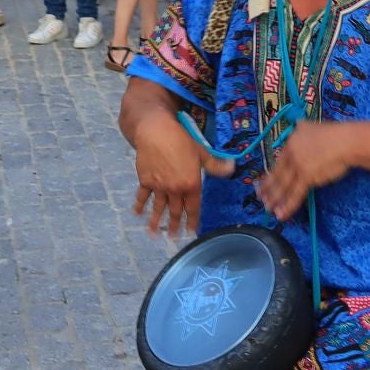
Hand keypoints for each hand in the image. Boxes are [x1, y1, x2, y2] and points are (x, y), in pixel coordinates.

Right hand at [131, 112, 231, 237]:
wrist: (156, 132)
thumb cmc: (181, 140)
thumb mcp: (202, 152)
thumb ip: (215, 165)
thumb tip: (232, 168)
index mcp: (191, 184)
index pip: (193, 207)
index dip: (192, 221)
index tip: (191, 232)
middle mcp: (175, 189)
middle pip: (175, 211)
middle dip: (175, 225)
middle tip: (173, 238)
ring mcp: (159, 186)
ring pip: (159, 207)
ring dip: (156, 222)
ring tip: (153, 234)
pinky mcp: (146, 180)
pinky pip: (143, 196)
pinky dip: (139, 205)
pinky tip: (136, 214)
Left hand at [257, 121, 355, 220]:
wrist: (346, 141)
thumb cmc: (334, 134)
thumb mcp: (312, 125)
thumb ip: (303, 127)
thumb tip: (298, 124)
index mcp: (291, 142)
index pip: (278, 162)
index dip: (270, 175)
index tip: (262, 182)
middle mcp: (291, 153)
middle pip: (277, 175)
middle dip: (267, 189)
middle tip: (260, 198)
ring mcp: (298, 165)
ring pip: (283, 186)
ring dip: (275, 199)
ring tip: (268, 209)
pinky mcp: (307, 176)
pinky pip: (295, 194)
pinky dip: (288, 206)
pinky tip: (281, 214)